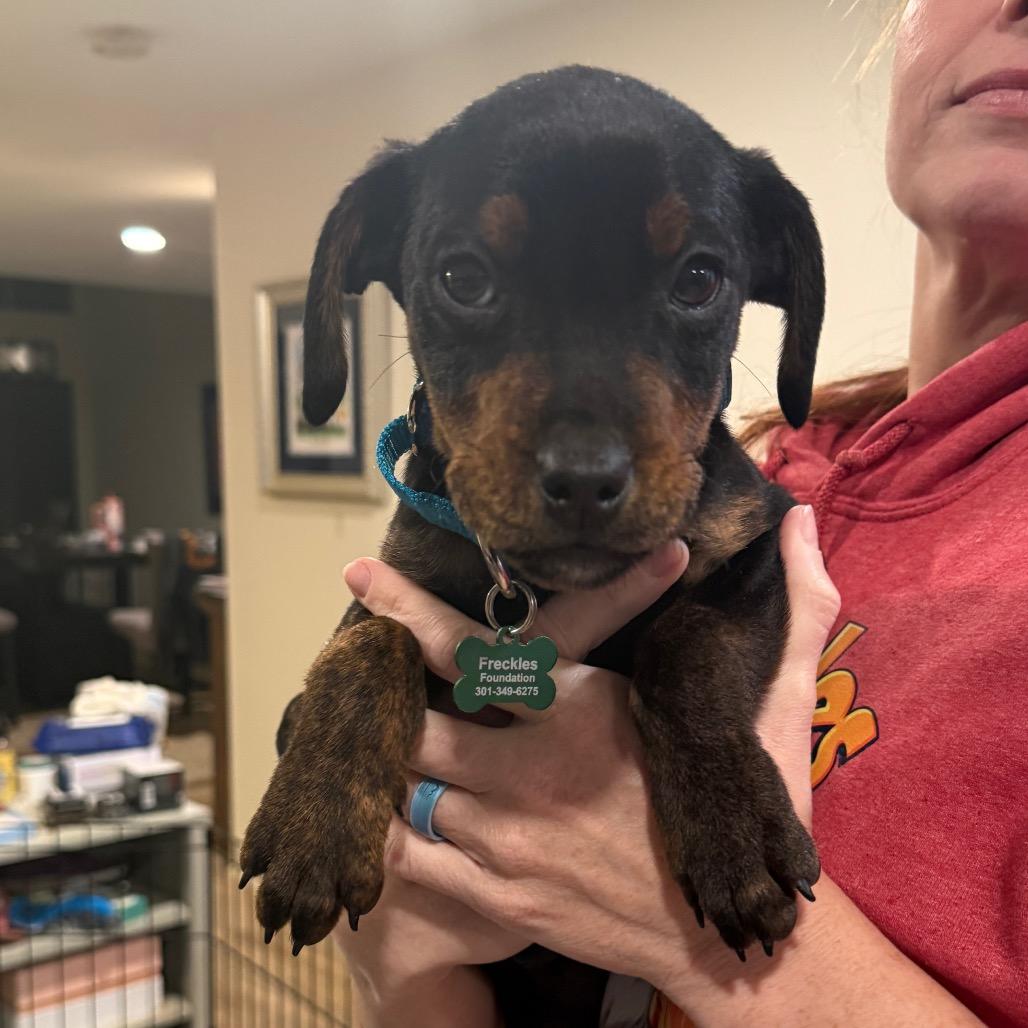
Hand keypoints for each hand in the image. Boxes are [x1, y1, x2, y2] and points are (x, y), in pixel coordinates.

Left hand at [353, 505, 837, 988]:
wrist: (737, 937)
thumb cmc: (751, 810)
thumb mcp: (785, 706)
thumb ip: (797, 606)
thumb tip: (802, 517)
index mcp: (585, 711)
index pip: (476, 648)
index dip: (408, 610)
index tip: (361, 577)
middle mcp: (532, 772)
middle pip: (418, 721)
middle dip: (386, 697)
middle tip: (367, 676)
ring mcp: (508, 840)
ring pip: (410, 784)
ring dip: (393, 758)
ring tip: (378, 737)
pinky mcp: (498, 896)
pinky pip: (410, 856)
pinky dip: (390, 827)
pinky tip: (389, 808)